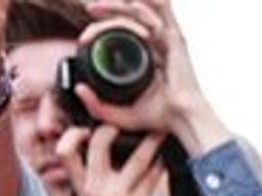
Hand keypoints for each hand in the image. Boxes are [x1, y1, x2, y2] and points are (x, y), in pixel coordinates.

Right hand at [60, 124, 165, 195]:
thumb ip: (92, 185)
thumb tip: (103, 165)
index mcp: (81, 187)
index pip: (65, 151)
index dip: (74, 133)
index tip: (87, 126)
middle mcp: (95, 188)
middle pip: (97, 143)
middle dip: (112, 127)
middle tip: (127, 123)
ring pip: (133, 158)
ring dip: (150, 142)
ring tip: (159, 133)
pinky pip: (151, 177)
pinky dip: (161, 166)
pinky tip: (167, 160)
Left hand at [73, 0, 220, 152]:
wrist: (183, 118)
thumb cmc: (160, 117)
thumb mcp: (120, 114)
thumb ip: (97, 106)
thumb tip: (78, 88)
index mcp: (146, 57)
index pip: (122, 33)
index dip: (101, 30)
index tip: (84, 39)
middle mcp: (156, 45)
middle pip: (129, 17)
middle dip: (108, 9)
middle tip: (89, 10)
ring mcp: (166, 41)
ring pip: (141, 11)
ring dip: (119, 4)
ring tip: (98, 5)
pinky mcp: (175, 40)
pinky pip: (161, 14)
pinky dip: (149, 4)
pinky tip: (134, 1)